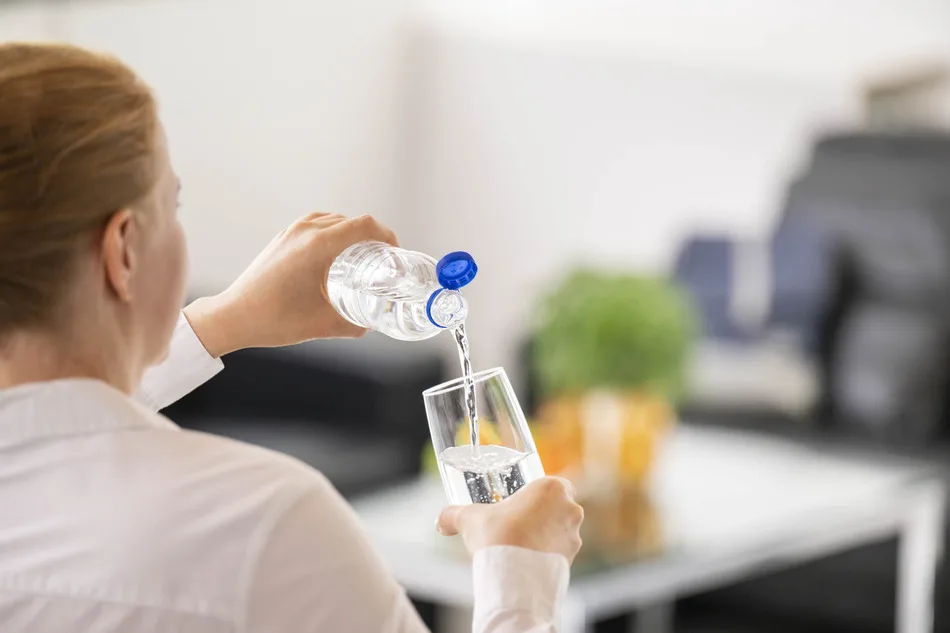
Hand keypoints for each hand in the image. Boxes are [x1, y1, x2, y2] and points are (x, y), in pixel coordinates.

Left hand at [184, 213, 397, 356]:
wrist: (235, 316)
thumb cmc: (274, 320)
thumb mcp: (324, 325)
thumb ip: (355, 324)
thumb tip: (373, 323)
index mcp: (318, 246)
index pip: (364, 225)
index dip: (387, 235)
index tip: (395, 252)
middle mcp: (305, 232)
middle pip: (351, 221)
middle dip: (372, 236)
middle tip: (383, 258)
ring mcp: (291, 232)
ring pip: (333, 220)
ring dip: (351, 232)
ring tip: (362, 254)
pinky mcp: (282, 239)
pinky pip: (316, 224)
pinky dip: (332, 232)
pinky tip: (335, 254)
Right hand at [436, 477, 583, 562]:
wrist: (513, 575)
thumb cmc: (498, 537)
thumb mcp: (470, 519)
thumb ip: (454, 514)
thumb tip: (440, 520)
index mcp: (551, 488)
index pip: (552, 484)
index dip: (536, 494)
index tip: (521, 502)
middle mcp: (569, 508)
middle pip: (557, 507)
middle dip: (541, 515)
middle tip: (518, 523)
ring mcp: (574, 535)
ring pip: (561, 530)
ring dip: (546, 536)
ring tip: (521, 545)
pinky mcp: (572, 558)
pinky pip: (560, 552)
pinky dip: (548, 555)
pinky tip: (527, 561)